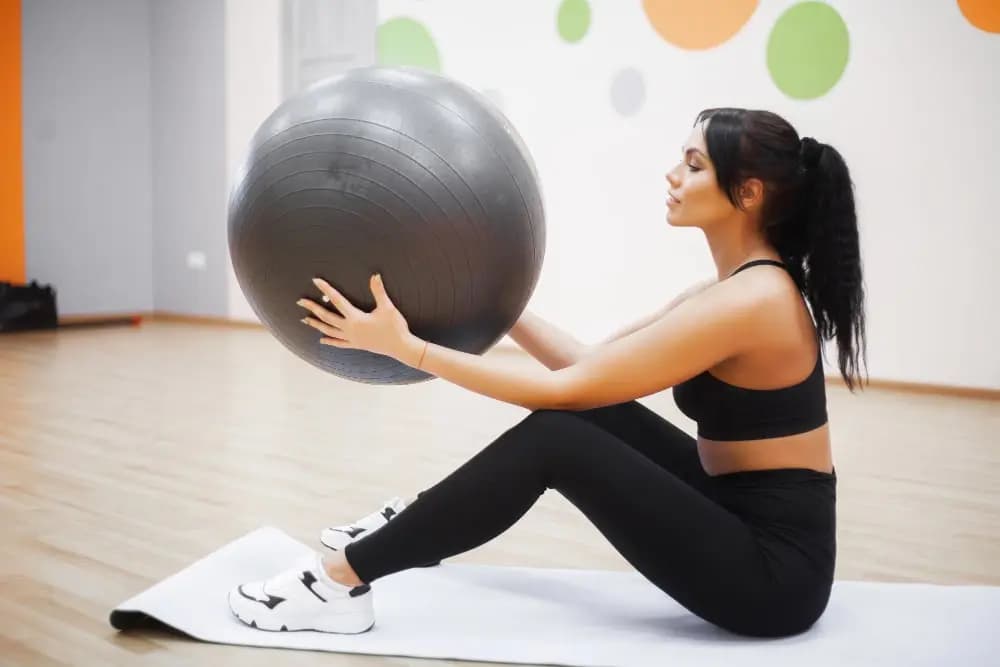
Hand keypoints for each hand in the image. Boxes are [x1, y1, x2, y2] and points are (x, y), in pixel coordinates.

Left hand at [297, 274, 424, 366]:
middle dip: (313, 308)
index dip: (326, 289)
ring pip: (329, 331)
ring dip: (316, 325)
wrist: (401, 347)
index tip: (315, 281)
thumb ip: (378, 291)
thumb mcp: (387, 307)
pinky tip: (322, 340)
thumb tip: (374, 275)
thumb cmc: (394, 327)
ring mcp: (352, 339)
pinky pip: (340, 343)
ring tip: (305, 320)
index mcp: (355, 319)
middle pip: (327, 317)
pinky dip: (330, 341)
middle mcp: (350, 329)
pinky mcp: (357, 345)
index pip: (337, 300)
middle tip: (300, 301)